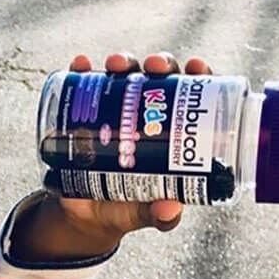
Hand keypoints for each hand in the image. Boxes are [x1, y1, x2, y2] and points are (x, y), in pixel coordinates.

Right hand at [11, 51, 214, 263]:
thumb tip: (170, 209)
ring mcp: (116, 111)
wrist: (84, 216)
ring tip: (115, 65)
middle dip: (161, 64)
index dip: (197, 77)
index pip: (191, 98)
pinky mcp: (86, 114)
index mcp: (171, 135)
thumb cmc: (124, 211)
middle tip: (153, 67)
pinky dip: (81, 70)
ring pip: (126, 75)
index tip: (194, 67)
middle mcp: (146, 116)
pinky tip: (80, 64)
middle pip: (161, 79)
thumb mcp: (142, 215)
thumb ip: (158, 216)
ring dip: (124, 62)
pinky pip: (84, 85)